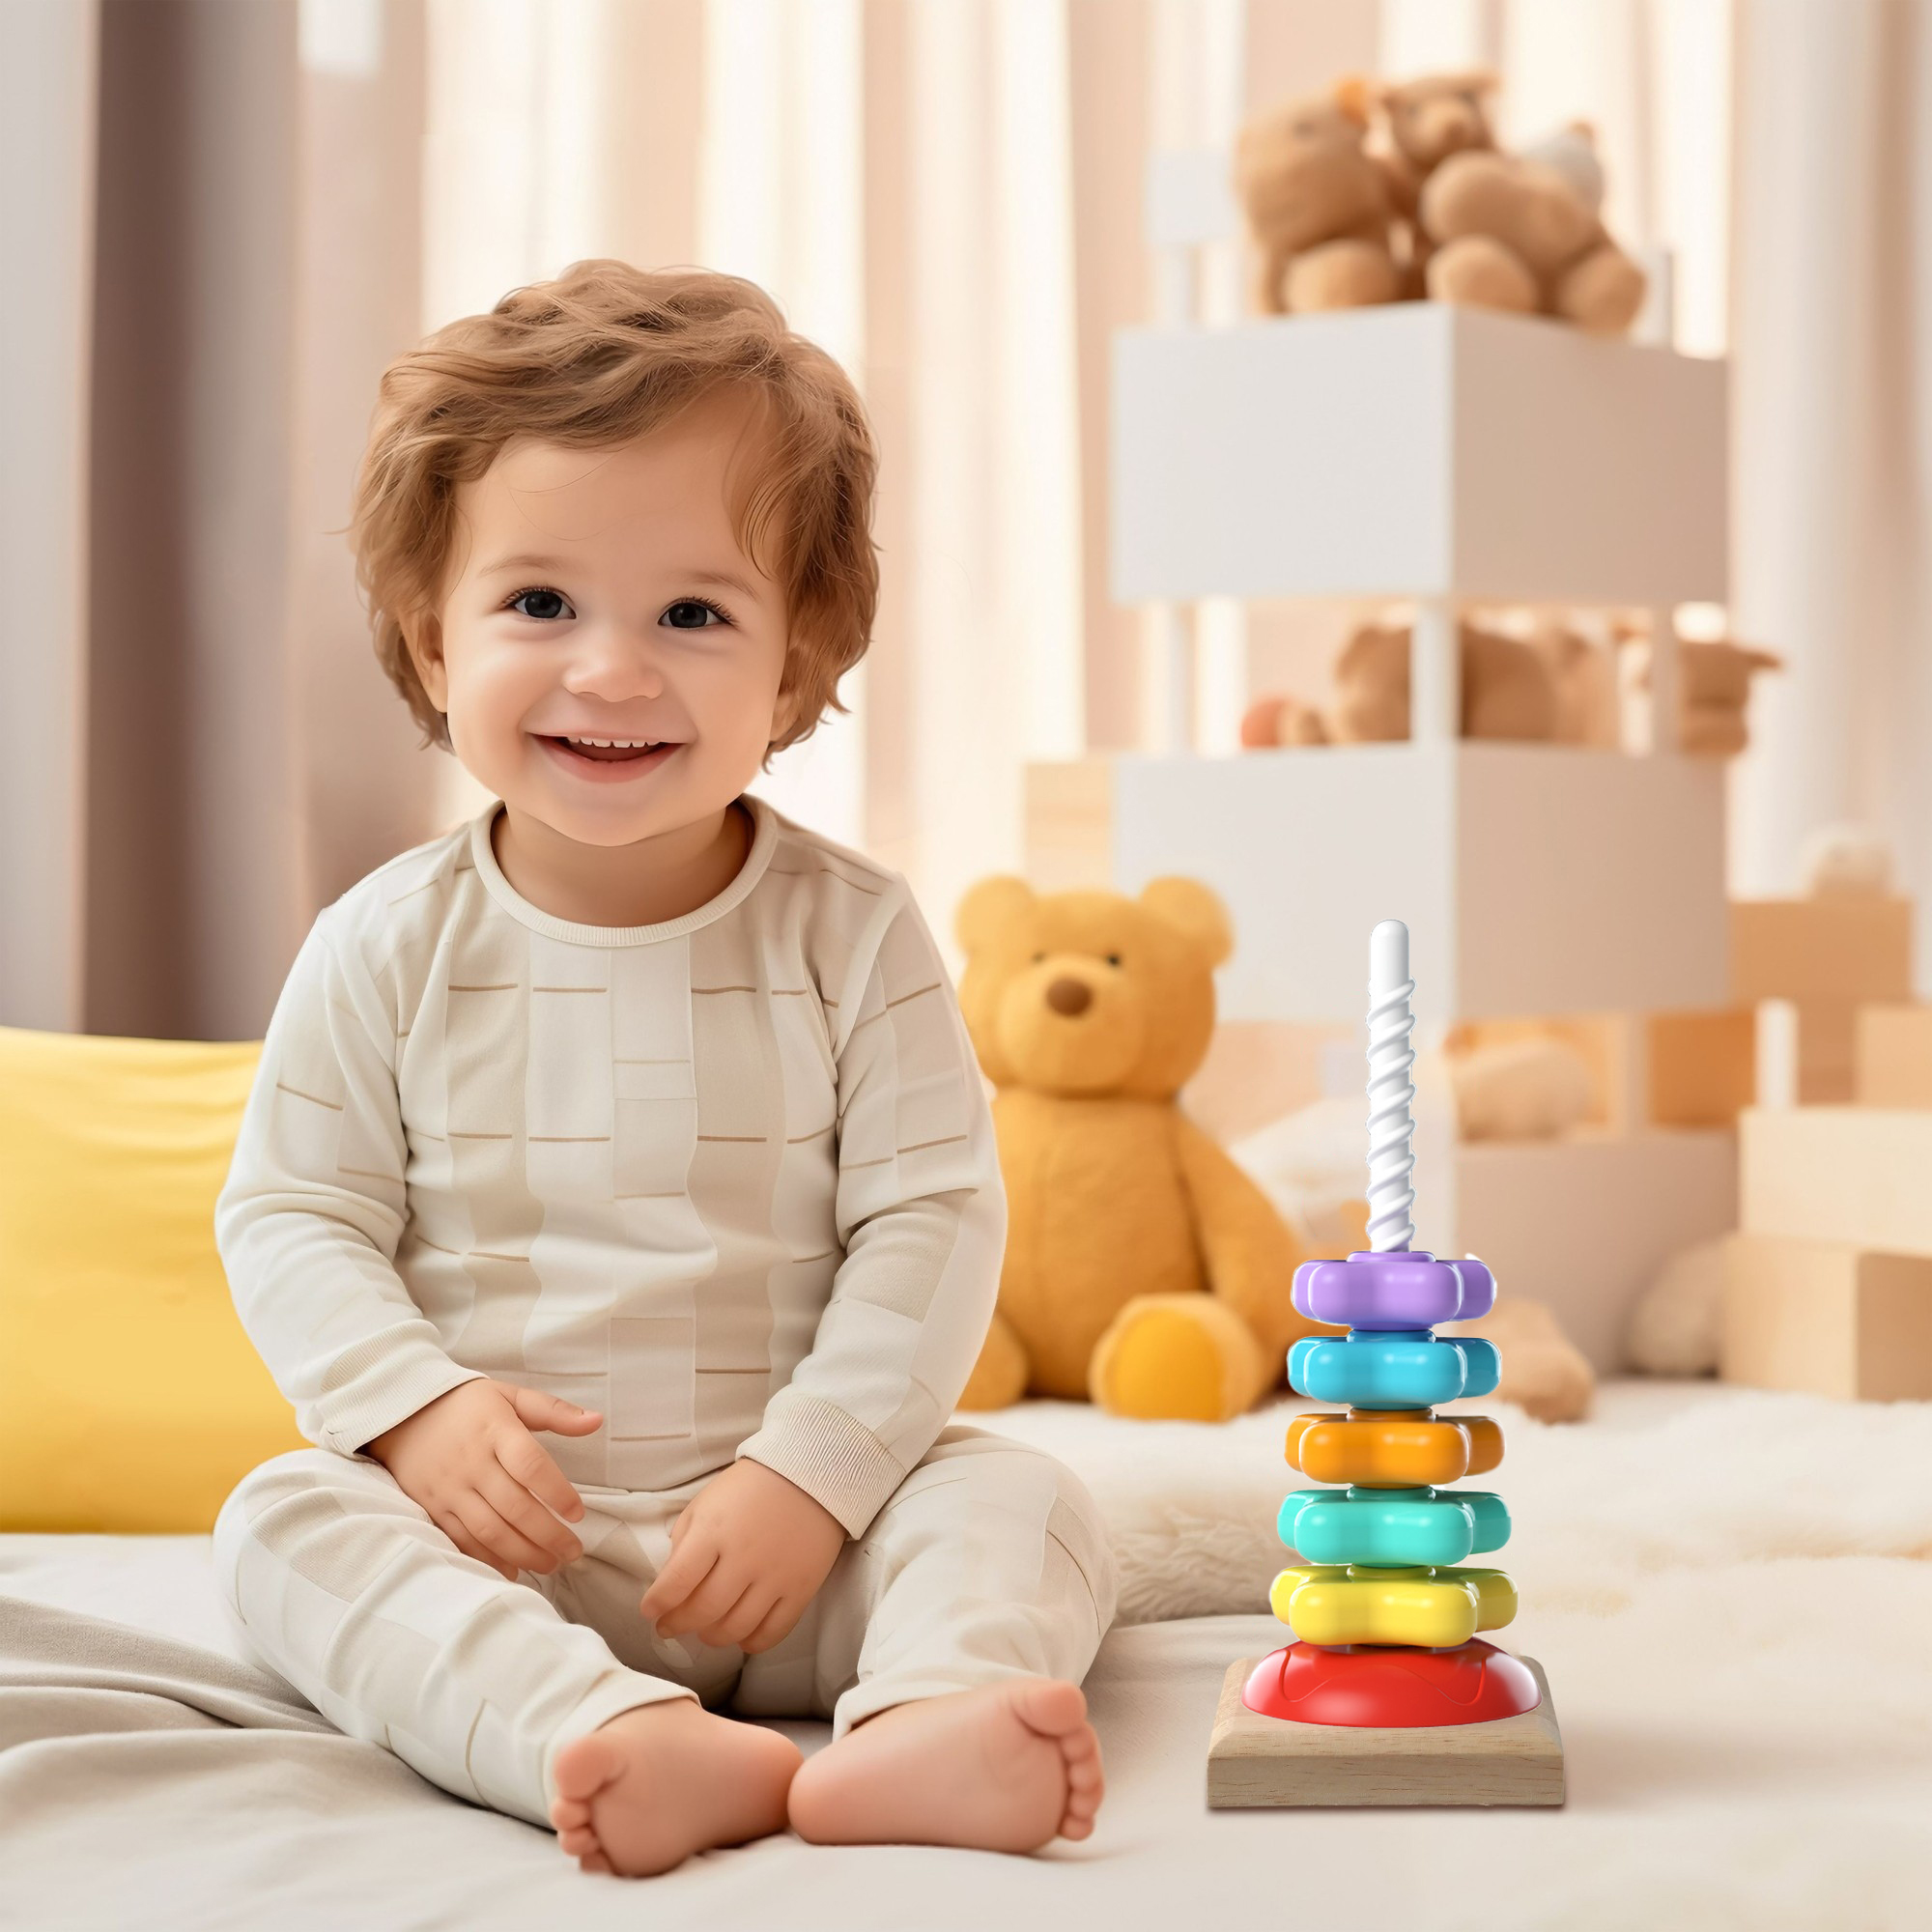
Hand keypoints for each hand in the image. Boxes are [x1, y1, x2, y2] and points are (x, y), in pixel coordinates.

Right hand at [365, 1379, 602, 1581]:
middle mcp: (471, 1461)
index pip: (530, 1465)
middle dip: (548, 1535)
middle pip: (514, 1506)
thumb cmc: (467, 1405)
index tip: (578, 1514)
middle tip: (574, 1552)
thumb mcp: (510, 1396)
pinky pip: (461, 1539)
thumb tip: (597, 1421)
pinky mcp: (432, 1506)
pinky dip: (487, 1559)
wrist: (402, 1413)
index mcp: (495, 1430)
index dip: (557, 1492)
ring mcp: (449, 1487)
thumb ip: (554, 1411)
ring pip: (489, 1529)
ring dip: (523, 1552)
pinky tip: (513, 1571)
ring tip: (551, 1564)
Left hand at [639, 1458, 845, 1654]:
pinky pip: (772, 1632)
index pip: (676, 1582)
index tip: (650, 1610)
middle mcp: (744, 1557)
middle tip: (669, 1626)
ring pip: (736, 1628)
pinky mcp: (801, 1588)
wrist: (811, 1474)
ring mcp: (775, 1576)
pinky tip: (740, 1635)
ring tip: (705, 1629)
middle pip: (704, 1611)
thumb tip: (671, 1584)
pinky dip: (751, 1643)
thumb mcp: (706, 1502)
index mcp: (714, 1530)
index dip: (657, 1604)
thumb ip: (684, 1542)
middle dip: (678, 1625)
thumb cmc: (751, 1487)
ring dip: (712, 1637)